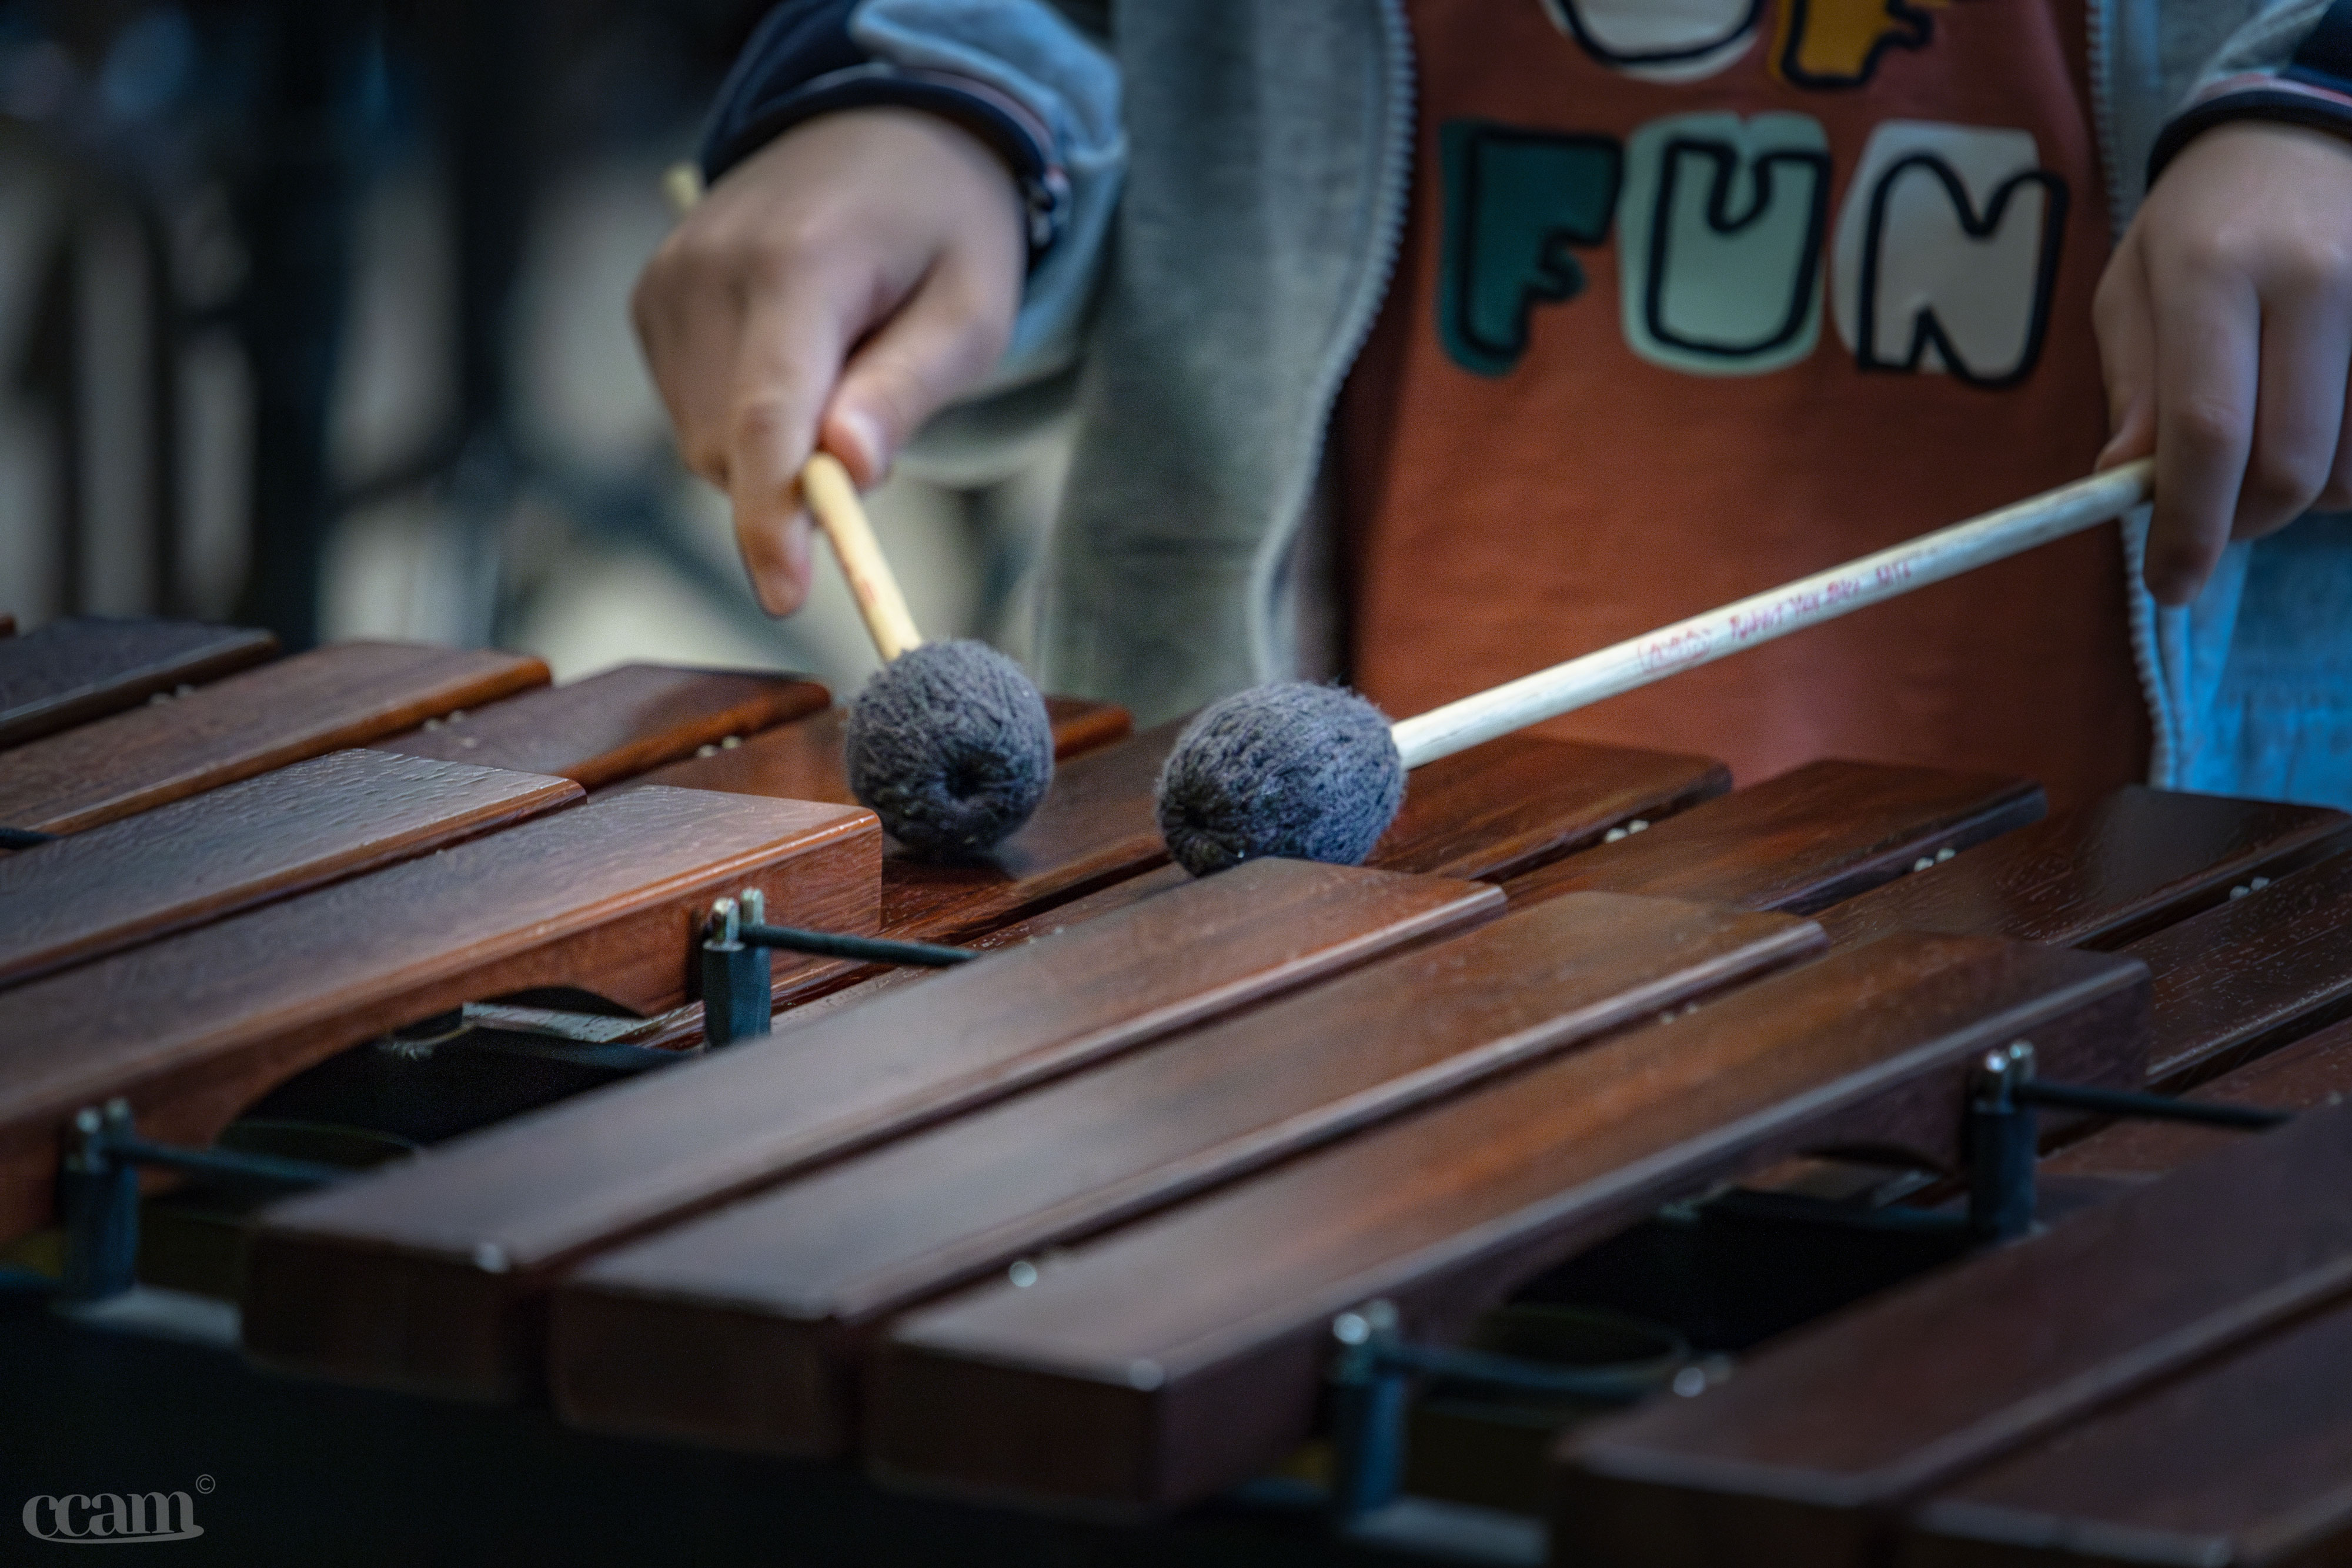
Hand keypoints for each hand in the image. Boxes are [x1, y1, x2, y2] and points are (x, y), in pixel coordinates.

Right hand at [633, 108, 1024, 613]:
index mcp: (799, 264)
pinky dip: (743, 421)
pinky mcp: (651, 297)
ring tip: (840, 370)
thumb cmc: (944, 228)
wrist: (881, 129)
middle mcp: (711, 269)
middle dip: (795, 484)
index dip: (770, 518)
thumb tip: (847, 472)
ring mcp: (668, 281)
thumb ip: (907, 391)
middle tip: (872, 432)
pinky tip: (793, 363)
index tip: (784, 596)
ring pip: (703, 442)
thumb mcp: (972, 311)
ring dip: (772, 452)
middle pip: (729, 447)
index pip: (766, 417)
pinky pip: (689, 411)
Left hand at [2095, 121, 2351, 603]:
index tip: (2171, 584)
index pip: (2208, 430)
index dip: (2190, 525)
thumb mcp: (2134, 291)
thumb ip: (2135, 389)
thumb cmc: (2198, 226)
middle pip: (2292, 462)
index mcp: (2214, 270)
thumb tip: (2127, 481)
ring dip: (2306, 494)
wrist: (2299, 135)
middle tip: (2214, 520)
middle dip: (2245, 521)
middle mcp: (2314, 278)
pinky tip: (2322, 428)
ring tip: (2267, 450)